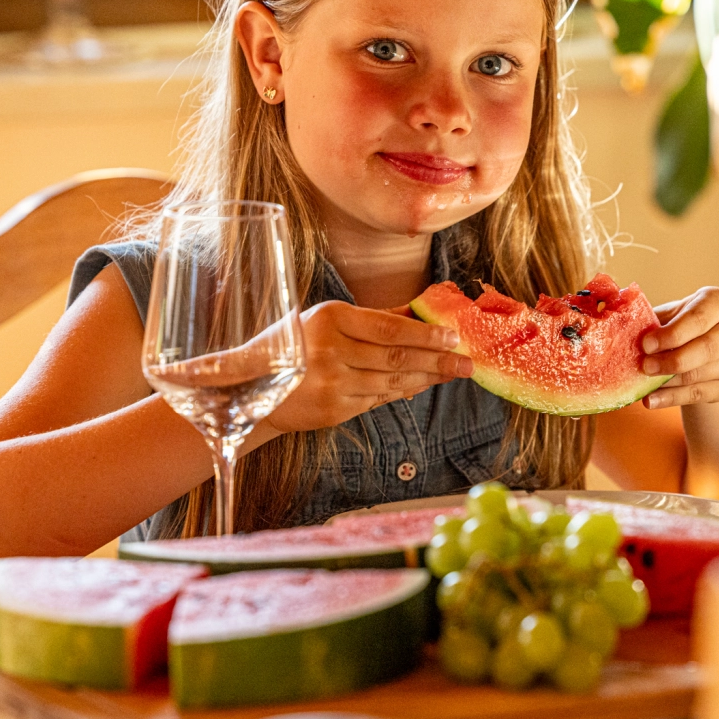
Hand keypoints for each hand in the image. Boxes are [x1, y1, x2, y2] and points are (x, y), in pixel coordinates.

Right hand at [265, 300, 470, 432]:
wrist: (252, 388)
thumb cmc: (295, 346)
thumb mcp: (325, 320)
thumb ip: (372, 318)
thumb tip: (418, 309)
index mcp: (330, 318)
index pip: (390, 328)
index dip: (426, 334)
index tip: (453, 337)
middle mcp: (331, 349)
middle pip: (397, 356)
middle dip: (438, 360)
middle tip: (467, 361)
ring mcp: (333, 383)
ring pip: (392, 381)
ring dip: (428, 377)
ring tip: (453, 372)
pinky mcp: (335, 409)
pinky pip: (379, 399)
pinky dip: (404, 392)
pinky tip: (423, 385)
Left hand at [640, 287, 718, 408]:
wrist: (706, 348)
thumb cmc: (683, 324)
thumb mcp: (672, 314)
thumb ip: (655, 320)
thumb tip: (626, 330)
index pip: (699, 318)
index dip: (673, 333)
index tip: (646, 344)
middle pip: (707, 348)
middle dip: (673, 360)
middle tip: (645, 366)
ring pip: (701, 374)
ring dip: (669, 381)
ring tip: (644, 384)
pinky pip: (699, 394)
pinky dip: (672, 398)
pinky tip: (652, 400)